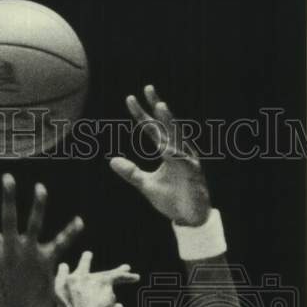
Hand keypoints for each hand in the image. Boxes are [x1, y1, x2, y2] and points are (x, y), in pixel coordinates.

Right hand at [0, 174, 83, 306]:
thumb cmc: (4, 295)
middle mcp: (11, 250)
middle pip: (8, 219)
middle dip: (8, 198)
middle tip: (7, 177)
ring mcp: (30, 255)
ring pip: (34, 225)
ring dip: (38, 206)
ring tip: (40, 188)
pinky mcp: (47, 261)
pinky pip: (61, 244)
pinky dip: (71, 233)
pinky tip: (80, 221)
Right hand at [45, 251, 138, 306]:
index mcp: (59, 288)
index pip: (61, 273)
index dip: (64, 271)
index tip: (65, 267)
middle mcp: (74, 279)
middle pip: (82, 268)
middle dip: (85, 261)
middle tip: (88, 254)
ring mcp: (90, 278)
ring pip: (105, 273)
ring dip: (117, 271)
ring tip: (125, 268)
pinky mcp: (104, 281)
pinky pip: (118, 276)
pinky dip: (127, 276)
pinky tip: (134, 277)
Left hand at [110, 85, 210, 226]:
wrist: (190, 218)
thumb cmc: (172, 199)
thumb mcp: (146, 185)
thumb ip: (131, 172)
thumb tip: (111, 161)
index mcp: (168, 150)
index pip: (152, 128)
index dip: (142, 114)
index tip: (130, 98)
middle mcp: (178, 150)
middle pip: (166, 124)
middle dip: (157, 107)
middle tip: (148, 88)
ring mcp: (187, 160)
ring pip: (177, 137)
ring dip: (169, 121)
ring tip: (160, 106)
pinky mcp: (194, 174)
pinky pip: (184, 161)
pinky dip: (175, 154)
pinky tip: (166, 148)